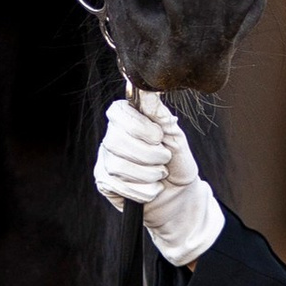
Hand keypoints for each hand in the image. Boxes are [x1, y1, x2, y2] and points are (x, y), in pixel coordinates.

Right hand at [92, 90, 225, 267]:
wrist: (180, 197)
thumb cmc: (177, 163)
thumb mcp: (174, 135)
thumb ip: (159, 113)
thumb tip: (148, 89)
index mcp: (127, 120)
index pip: (117, 112)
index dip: (139, 126)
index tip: (159, 136)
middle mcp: (111, 138)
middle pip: (115, 140)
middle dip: (148, 154)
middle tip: (164, 159)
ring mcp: (105, 160)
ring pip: (117, 165)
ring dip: (148, 174)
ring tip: (160, 175)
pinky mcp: (104, 182)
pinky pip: (118, 185)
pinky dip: (143, 190)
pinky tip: (152, 190)